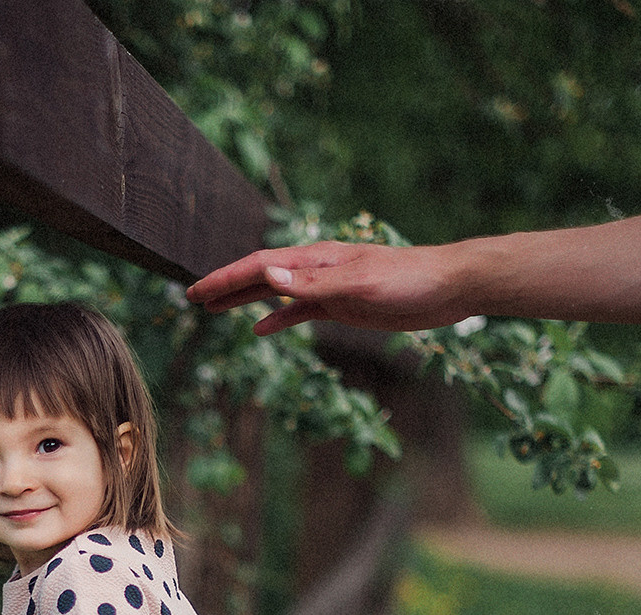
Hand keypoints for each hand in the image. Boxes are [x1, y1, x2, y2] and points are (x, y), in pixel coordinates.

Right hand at [185, 241, 470, 335]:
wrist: (448, 287)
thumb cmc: (409, 280)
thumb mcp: (361, 284)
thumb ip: (315, 286)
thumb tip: (269, 280)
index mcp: (318, 259)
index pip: (260, 266)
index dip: (226, 278)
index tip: (196, 290)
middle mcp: (318, 270)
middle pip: (261, 276)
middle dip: (226, 286)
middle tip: (192, 297)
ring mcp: (329, 288)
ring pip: (276, 294)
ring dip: (245, 300)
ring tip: (214, 309)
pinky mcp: (343, 306)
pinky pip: (301, 313)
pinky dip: (278, 320)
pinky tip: (261, 329)